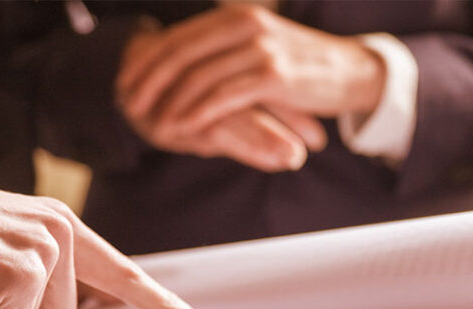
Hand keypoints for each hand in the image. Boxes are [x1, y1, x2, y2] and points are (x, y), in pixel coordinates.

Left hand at [118, 5, 383, 138]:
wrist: (349, 71)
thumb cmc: (296, 65)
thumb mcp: (255, 46)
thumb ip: (220, 50)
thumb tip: (175, 64)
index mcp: (233, 17)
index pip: (177, 38)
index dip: (145, 62)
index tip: (123, 84)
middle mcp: (244, 25)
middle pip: (181, 54)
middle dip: (148, 82)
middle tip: (127, 106)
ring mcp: (259, 49)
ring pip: (199, 77)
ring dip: (170, 103)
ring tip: (151, 123)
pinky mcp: (273, 76)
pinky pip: (224, 96)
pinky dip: (198, 113)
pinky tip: (182, 128)